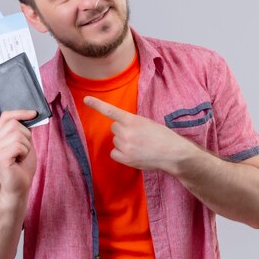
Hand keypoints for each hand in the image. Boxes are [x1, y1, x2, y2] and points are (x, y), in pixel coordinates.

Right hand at [0, 110, 37, 201]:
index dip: (21, 112)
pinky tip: (19, 160)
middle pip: (14, 124)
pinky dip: (24, 152)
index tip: (34, 113)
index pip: (6, 116)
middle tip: (24, 149)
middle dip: (26, 135)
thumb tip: (31, 115)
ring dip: (26, 146)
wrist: (19, 186)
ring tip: (21, 156)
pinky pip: (18, 145)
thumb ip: (23, 130)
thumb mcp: (24, 143)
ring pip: (18, 135)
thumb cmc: (21, 166)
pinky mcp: (0, 158)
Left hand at [83, 96, 198, 173]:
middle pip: (114, 128)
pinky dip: (121, 153)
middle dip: (123, 130)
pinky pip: (114, 153)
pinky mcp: (125, 158)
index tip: (86, 99)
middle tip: (138, 135)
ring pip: (115, 140)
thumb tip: (120, 127)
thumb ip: (132, 122)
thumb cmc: (162, 136)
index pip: (111, 111)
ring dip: (123, 142)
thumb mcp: (147, 122)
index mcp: (132, 120)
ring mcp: (124, 146)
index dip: (97, 104)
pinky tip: (133, 153)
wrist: (172, 153)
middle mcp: (126, 133)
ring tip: (139, 145)